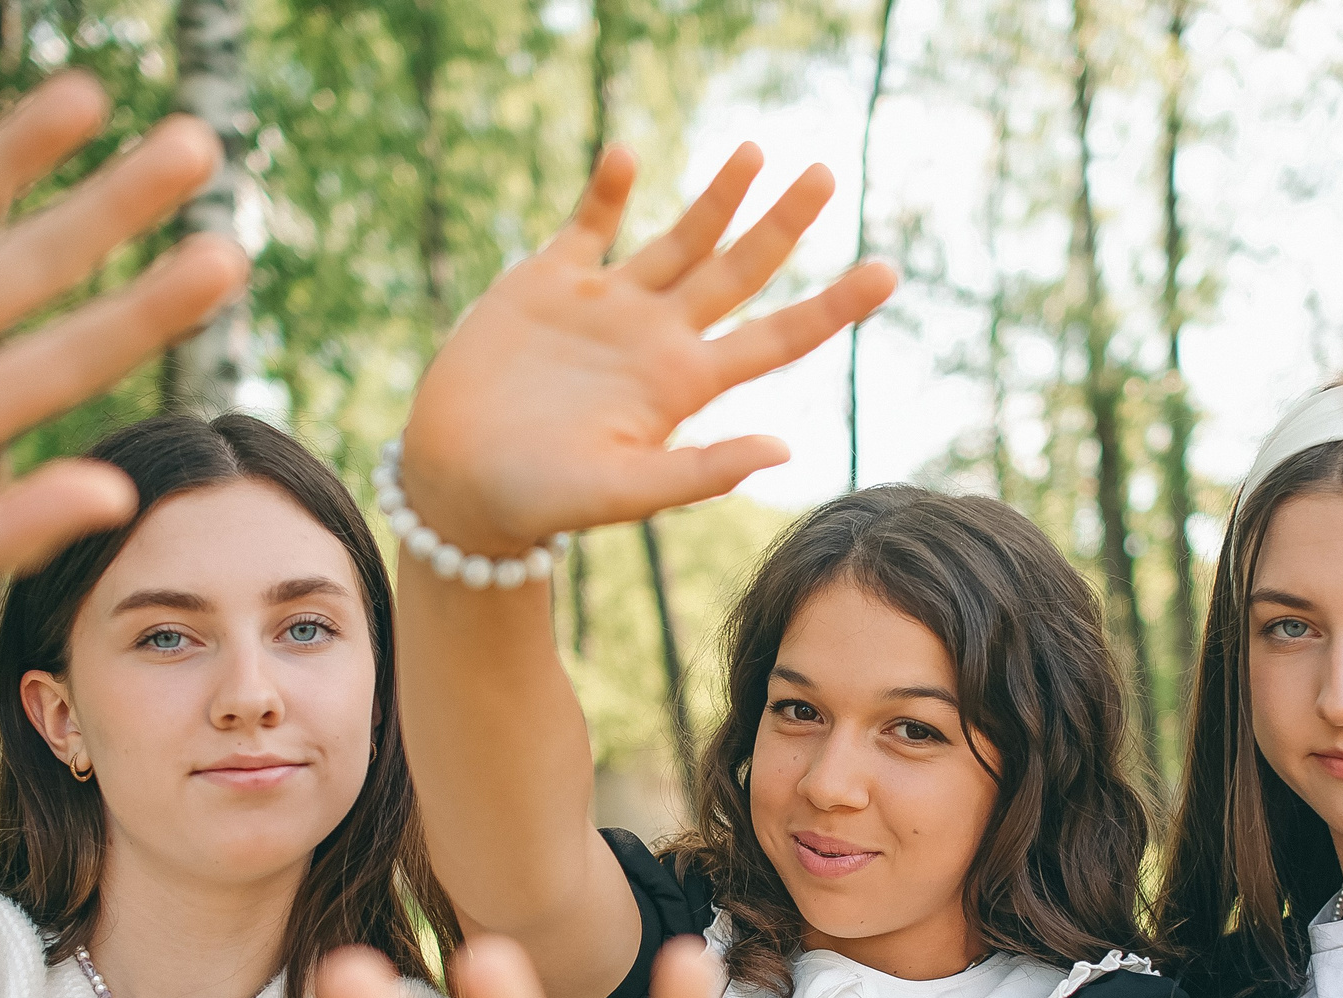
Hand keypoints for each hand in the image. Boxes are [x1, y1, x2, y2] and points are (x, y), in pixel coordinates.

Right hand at [395, 145, 896, 556]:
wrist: (455, 482)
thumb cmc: (540, 501)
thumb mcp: (624, 492)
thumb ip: (701, 471)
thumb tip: (785, 449)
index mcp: (683, 384)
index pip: (776, 338)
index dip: (832, 307)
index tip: (887, 273)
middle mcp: (655, 338)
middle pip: (737, 271)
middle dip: (782, 224)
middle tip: (826, 174)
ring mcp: (604, 306)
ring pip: (677, 238)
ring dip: (715, 197)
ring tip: (755, 151)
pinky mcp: (546, 284)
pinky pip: (588, 225)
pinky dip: (606, 190)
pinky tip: (628, 153)